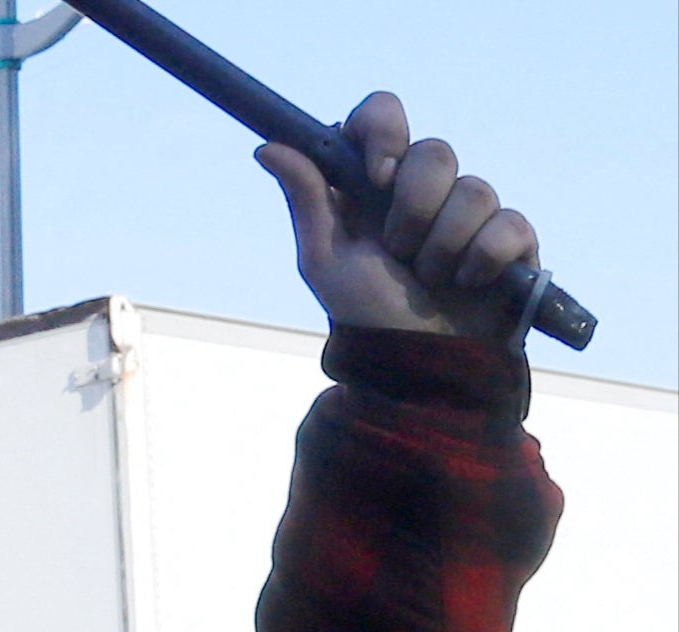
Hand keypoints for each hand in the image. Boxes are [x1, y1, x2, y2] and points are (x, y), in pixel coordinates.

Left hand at [257, 93, 538, 341]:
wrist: (417, 368)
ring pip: (475, 189)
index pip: (382, 115)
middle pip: (435, 151)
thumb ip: (306, 200)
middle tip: (399, 251)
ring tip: (430, 281)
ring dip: (444, 246)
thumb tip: (268, 147)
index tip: (377, 174)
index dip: (384, 129)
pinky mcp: (511, 239)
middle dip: (414, 207)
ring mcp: (470, 212)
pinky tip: (469, 284)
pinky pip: (508, 224)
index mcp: (374, 185)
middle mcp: (423, 189)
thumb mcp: (325, 261)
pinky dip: (483, 259)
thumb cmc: (366, 315)